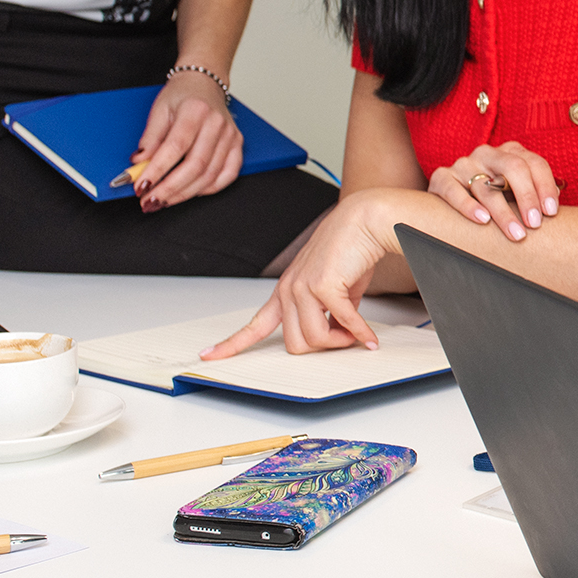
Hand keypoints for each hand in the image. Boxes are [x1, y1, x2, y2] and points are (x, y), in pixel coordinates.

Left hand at [132, 70, 244, 210]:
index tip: (141, 186)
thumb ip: (150, 138)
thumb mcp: (159, 110)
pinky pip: (228, 175)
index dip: (157, 170)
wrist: (204, 84)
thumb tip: (138, 164)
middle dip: (170, 188)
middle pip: (195, 165)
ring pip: (210, 175)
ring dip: (185, 193)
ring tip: (164, 201)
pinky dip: (210, 188)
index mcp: (195, 111)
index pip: (175, 147)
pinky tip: (191, 192)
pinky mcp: (237, 145)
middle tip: (150, 201)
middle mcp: (217, 124)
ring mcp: (230, 136)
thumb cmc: (181, 95)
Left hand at [200, 194, 394, 357]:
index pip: (253, 325)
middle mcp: (289, 291)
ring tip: (357, 333)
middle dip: (323, 347)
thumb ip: (334, 311)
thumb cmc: (352, 249)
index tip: (208, 355)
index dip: (231, 344)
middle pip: (296, 344)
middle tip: (345, 338)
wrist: (364, 222)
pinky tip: (369, 337)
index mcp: (286, 291)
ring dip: (340, 342)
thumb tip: (344, 333)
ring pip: (314, 339)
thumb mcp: (338, 288)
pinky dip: (359, 334)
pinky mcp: (323, 286)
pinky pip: (342, 324)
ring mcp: (302, 288)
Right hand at [430, 141, 560, 242]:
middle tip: (535, 224)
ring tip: (516, 233)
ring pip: (485, 185)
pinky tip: (482, 220)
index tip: (551, 212)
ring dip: (503, 212)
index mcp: (511, 153)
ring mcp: (463, 164)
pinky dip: (468, 205)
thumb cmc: (495, 199)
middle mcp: (487, 154)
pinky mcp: (441, 178)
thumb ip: (534, 196)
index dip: (545, 186)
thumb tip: (553, 211)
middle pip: (513, 167)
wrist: (451, 199)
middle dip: (527, 196)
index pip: (534, 163)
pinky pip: (453, 190)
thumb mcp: (516, 193)